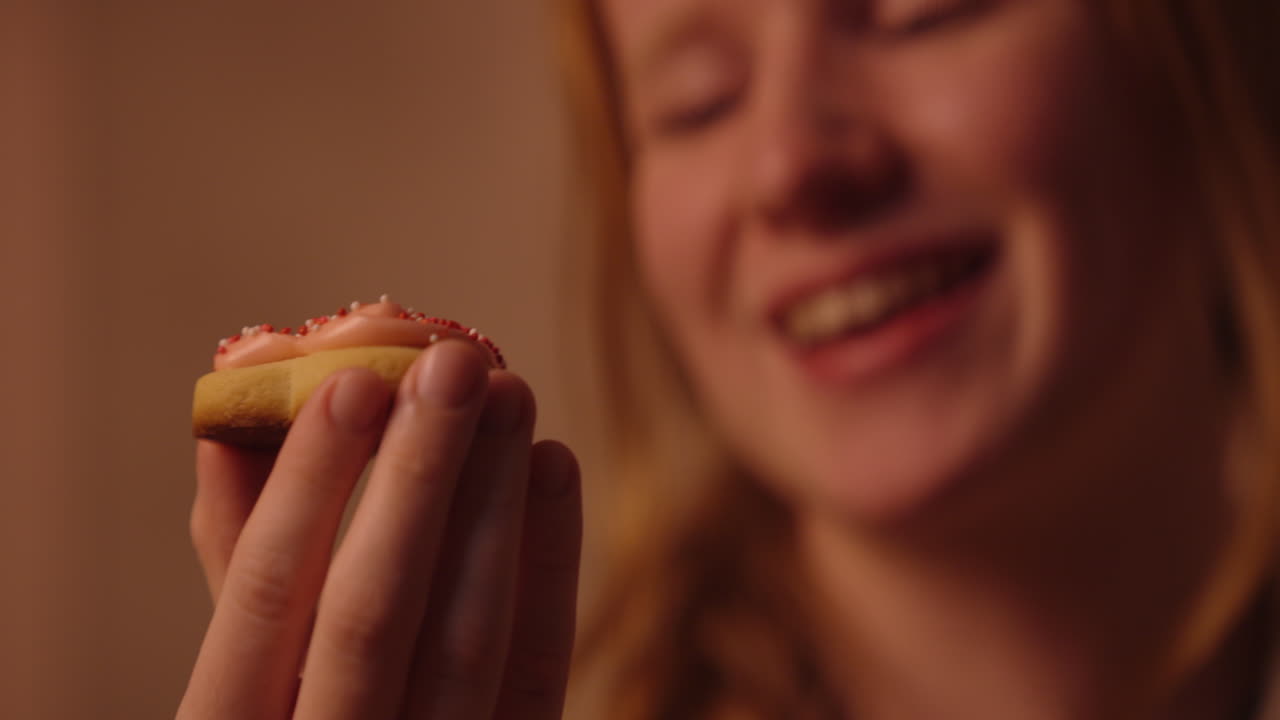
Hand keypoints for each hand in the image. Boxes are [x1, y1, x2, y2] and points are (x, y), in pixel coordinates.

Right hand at [180, 340, 581, 718]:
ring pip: (467, 640)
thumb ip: (236, 553)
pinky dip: (548, 566)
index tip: (354, 380)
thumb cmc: (287, 715)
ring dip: (493, 506)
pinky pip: (538, 668)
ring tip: (510, 395)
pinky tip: (553, 467)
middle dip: (418, 480)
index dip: (308, 487)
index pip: (263, 600)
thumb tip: (229, 415)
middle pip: (374, 614)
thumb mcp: (243, 661)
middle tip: (457, 364)